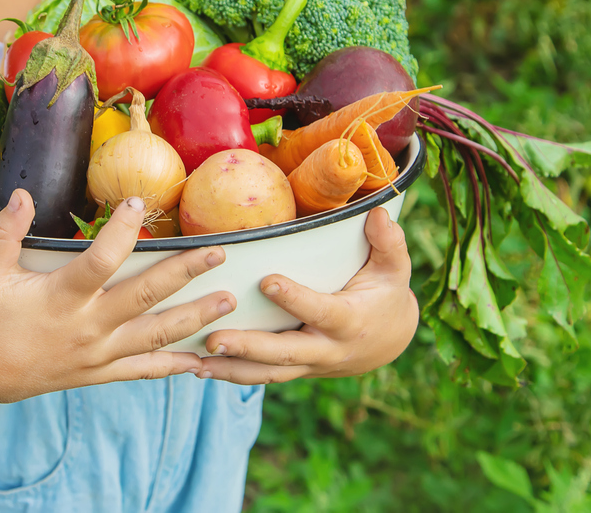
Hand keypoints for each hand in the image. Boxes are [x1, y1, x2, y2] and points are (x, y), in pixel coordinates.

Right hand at [0, 191, 235, 402]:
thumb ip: (5, 231)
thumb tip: (23, 193)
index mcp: (61, 297)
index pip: (99, 261)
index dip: (119, 232)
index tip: (137, 202)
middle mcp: (86, 326)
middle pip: (143, 297)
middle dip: (183, 273)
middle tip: (217, 254)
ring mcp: (98, 353)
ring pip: (154, 336)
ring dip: (194, 318)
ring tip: (227, 301)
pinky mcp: (101, 372)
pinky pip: (144, 370)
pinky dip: (174, 366)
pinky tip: (204, 360)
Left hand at [196, 207, 417, 383]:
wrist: (390, 340)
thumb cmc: (386, 294)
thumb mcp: (394, 268)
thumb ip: (388, 242)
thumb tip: (377, 214)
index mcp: (349, 320)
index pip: (319, 310)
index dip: (294, 298)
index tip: (266, 281)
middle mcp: (327, 349)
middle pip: (284, 353)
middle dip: (248, 348)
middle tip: (214, 338)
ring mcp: (309, 364)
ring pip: (269, 373)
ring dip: (231, 370)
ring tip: (196, 364)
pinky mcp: (296, 369)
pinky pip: (263, 376)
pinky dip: (232, 374)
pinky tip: (199, 368)